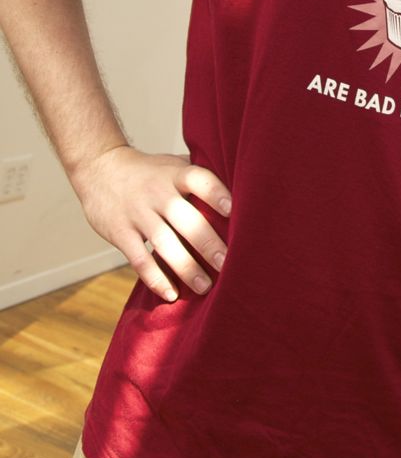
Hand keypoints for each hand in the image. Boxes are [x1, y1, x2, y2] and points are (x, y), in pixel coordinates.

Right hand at [71, 145, 231, 302]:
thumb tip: (243, 188)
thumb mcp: (173, 164)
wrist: (100, 169)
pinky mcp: (120, 233)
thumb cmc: (149, 171)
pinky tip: (171, 294)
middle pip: (186, 219)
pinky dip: (155, 278)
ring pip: (165, 244)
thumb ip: (200, 174)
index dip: (216, 193)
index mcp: (175, 174)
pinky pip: (139, 259)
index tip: (233, 210)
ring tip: (206, 287)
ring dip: (186, 268)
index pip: (199, 179)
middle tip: (228, 264)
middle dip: (208, 244)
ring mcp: (138, 213)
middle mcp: (158, 193)